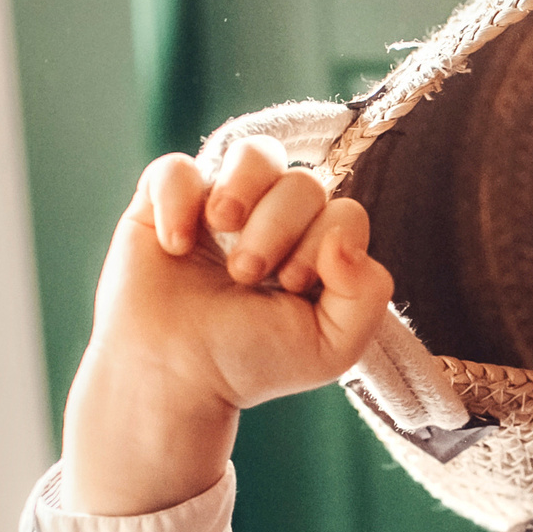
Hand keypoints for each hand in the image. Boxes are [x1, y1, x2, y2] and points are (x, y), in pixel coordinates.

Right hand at [62, 137, 394, 515]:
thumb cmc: (253, 362)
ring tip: (221, 229)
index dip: (322, 242)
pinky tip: (176, 245)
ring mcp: (220, 204)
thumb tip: (344, 239)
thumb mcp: (333, 346)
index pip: (345, 212)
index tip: (290, 287)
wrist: (178, 379)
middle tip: (246, 276)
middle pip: (304, 182)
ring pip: (256, 152)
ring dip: (243, 189)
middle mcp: (275, 217)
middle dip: (278, 228)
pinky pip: (177, 167)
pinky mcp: (164, 203)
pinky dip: (178, 199)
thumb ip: (367, 294)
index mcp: (318, 247)